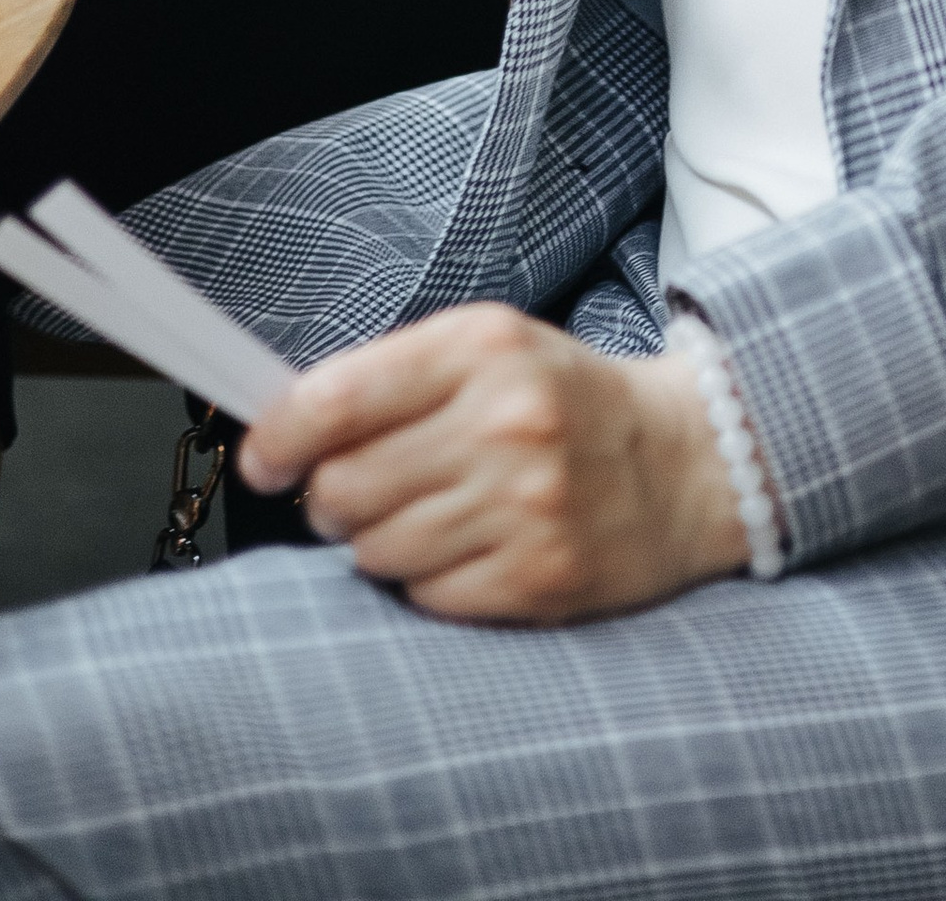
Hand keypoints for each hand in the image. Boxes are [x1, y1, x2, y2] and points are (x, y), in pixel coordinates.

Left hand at [237, 306, 749, 620]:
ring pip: (376, 551)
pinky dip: (430, 581)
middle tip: (364, 488)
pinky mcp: (539, 577)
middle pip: (344, 487)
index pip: (337, 399)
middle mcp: (505, 422)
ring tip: (434, 514)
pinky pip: (426, 597)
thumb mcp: (487, 347)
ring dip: (381, 541)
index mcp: (483, 347)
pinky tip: (471, 548)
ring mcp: (526, 506)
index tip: (262, 459)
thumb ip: (390, 376)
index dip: (278, 437)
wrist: (682, 463)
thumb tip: (281, 428)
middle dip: (332, 496)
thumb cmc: (563, 401)